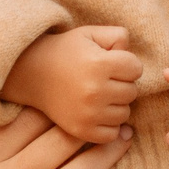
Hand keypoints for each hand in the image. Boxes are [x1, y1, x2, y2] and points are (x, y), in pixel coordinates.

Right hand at [3, 25, 140, 142]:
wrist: (31, 74)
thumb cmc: (66, 52)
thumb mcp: (90, 33)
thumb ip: (118, 36)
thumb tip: (131, 53)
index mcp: (99, 64)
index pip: (136, 69)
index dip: (126, 64)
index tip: (111, 62)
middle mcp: (94, 91)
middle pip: (132, 92)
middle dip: (122, 84)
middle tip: (103, 79)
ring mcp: (88, 114)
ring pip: (124, 114)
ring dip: (116, 105)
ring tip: (99, 94)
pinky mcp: (81, 130)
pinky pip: (112, 134)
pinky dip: (108, 125)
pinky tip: (97, 112)